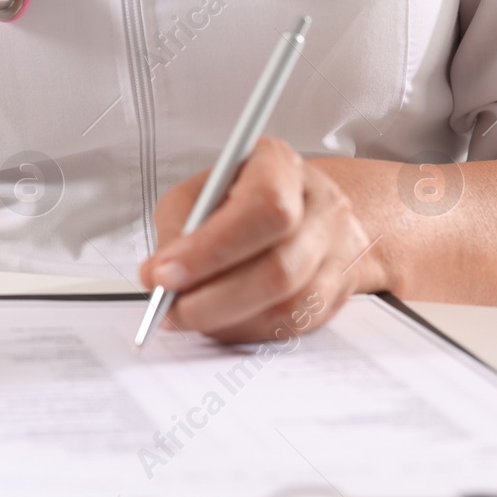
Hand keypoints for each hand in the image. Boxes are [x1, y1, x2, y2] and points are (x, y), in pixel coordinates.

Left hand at [139, 137, 385, 342]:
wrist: (300, 208)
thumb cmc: (239, 196)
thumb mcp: (197, 193)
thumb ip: (177, 228)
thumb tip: (157, 276)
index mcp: (281, 166)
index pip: (261, 207)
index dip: (211, 248)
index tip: (164, 274)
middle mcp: (321, 207)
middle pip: (278, 268)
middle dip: (213, 297)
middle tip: (169, 308)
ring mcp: (337, 252)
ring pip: (287, 304)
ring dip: (226, 320)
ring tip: (186, 316)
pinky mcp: (338, 292)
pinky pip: (292, 324)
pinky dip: (246, 330)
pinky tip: (218, 322)